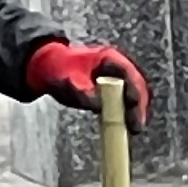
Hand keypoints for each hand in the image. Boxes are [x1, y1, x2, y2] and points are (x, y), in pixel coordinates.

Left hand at [28, 38, 150, 130]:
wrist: (48, 67)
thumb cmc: (58, 70)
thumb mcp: (67, 81)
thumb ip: (82, 93)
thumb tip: (98, 107)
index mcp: (109, 58)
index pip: (130, 75)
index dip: (134, 92)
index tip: (133, 109)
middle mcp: (117, 65)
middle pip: (136, 85)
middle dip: (138, 105)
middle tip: (136, 126)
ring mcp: (116, 75)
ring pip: (133, 92)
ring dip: (135, 109)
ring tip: (134, 128)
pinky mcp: (112, 85)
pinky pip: (125, 97)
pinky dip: (127, 109)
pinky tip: (126, 123)